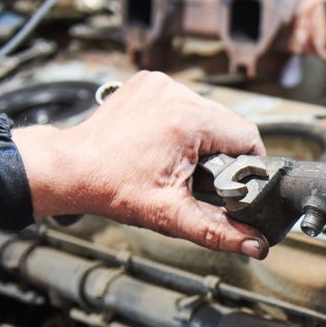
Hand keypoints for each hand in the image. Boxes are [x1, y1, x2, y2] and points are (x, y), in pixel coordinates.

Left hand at [13, 71, 268, 258]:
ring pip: (209, 111)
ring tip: (182, 161)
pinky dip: (184, 122)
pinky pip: (185, 101)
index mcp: (187, 121)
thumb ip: (218, 231)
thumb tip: (255, 244)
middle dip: (224, 152)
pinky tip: (167, 141)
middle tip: (201, 177)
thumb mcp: (171, 214)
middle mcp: (176, 94)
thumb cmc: (111, 188)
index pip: (247, 136)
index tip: (233, 182)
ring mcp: (161, 84)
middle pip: (229, 122)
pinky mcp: (149, 82)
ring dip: (205, 136)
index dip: (248, 164)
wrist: (71, 169)